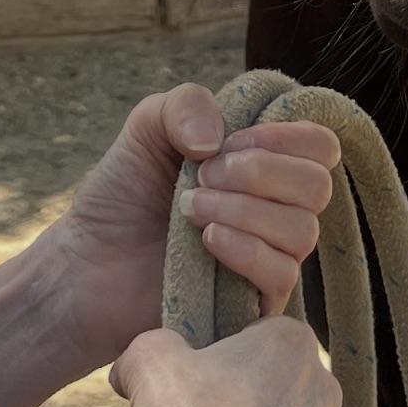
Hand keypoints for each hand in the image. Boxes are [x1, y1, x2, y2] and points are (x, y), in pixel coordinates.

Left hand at [57, 84, 340, 374]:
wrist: (87, 262)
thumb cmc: (122, 195)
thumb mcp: (147, 127)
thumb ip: (187, 104)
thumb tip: (220, 142)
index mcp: (267, 165)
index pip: (320, 146)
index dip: (282, 138)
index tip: (228, 145)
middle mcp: (278, 210)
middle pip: (318, 186)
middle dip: (260, 173)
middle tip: (202, 178)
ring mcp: (271, 257)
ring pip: (303, 230)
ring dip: (244, 210)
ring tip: (189, 211)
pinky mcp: (256, 302)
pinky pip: (283, 273)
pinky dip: (246, 248)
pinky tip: (206, 240)